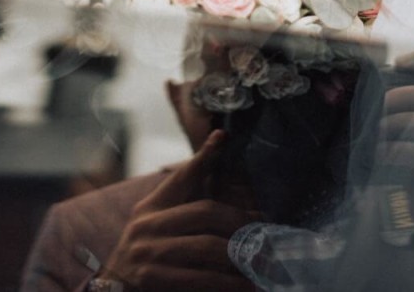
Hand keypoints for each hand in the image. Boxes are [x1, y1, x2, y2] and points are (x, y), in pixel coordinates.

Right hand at [99, 130, 256, 290]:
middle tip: (265, 233)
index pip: (181, 177)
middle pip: (205, 212)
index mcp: (151, 208)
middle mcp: (147, 225)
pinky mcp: (151, 278)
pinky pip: (202, 278)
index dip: (203, 157)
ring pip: (207, 246)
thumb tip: (238, 205)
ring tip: (262, 263)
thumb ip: (188, 212)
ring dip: (241, 256)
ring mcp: (148, 251)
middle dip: (240, 222)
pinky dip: (229, 283)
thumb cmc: (148, 260)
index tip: (222, 137)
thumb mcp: (160, 229)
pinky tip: (246, 286)